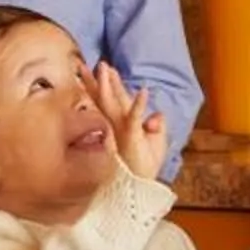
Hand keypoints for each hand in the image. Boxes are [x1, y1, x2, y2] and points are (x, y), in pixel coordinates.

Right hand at [90, 62, 166, 181]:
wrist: (141, 186)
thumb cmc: (147, 166)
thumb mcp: (156, 142)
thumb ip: (157, 125)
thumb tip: (158, 115)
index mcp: (121, 124)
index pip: (112, 100)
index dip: (107, 84)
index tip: (100, 69)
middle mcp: (117, 124)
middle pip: (105, 98)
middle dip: (97, 80)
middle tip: (91, 64)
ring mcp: (122, 129)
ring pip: (112, 103)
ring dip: (109, 85)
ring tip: (105, 68)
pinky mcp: (132, 136)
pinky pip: (135, 117)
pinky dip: (140, 105)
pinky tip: (145, 91)